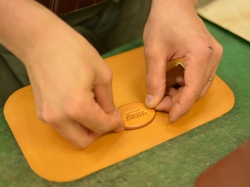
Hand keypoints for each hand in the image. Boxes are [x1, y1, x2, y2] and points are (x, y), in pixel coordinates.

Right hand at [26, 30, 124, 147]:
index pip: (101, 126)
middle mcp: (60, 118)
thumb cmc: (74, 51)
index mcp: (78, 107)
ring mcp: (47, 117)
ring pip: (71, 136)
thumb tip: (110, 115)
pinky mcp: (41, 112)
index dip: (115, 124)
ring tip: (94, 110)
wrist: (41, 42)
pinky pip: (62, 126)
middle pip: (83, 142)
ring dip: (86, 129)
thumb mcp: (102, 74)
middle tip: (107, 119)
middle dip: (99, 133)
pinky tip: (79, 106)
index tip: (120, 121)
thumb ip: (108, 100)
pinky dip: (74, 123)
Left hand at [143, 0, 222, 122]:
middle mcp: (213, 57)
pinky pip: (198, 77)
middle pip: (196, 91)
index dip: (180, 108)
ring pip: (198, 86)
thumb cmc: (163, 21)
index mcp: (201, 55)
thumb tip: (153, 102)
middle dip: (177, 101)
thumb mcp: (153, 52)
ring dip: (180, 92)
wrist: (174, 4)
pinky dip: (183, 83)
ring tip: (162, 88)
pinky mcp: (209, 56)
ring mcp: (214, 56)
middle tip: (158, 102)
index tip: (169, 118)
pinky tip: (170, 78)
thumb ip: (154, 80)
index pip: (192, 91)